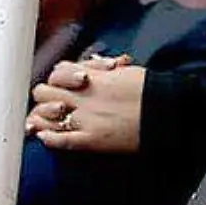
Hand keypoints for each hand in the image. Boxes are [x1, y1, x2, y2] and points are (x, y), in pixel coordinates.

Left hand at [25, 60, 144, 154]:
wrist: (165, 110)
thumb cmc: (149, 89)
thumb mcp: (123, 70)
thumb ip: (101, 68)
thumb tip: (91, 65)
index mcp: (91, 78)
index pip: (57, 73)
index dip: (56, 79)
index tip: (60, 85)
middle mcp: (83, 97)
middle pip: (44, 92)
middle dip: (46, 96)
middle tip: (51, 102)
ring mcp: (85, 119)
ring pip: (46, 115)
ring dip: (42, 116)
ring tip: (40, 120)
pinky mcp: (91, 139)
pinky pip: (60, 140)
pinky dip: (48, 138)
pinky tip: (43, 137)